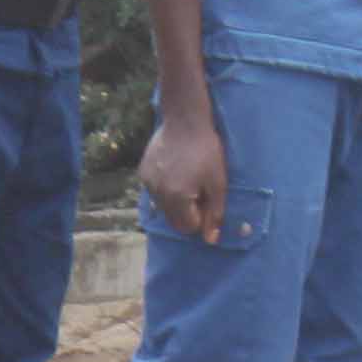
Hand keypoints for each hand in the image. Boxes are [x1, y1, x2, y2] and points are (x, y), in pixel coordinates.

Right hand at [137, 112, 229, 243]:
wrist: (185, 120)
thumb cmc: (206, 151)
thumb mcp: (218, 183)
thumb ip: (215, 213)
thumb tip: (211, 240)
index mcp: (177, 198)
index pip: (188, 227)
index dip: (202, 217)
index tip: (208, 198)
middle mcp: (158, 194)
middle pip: (173, 221)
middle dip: (188, 213)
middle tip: (199, 191)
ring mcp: (148, 183)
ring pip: (163, 207)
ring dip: (175, 202)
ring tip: (187, 179)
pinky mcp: (143, 172)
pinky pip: (155, 192)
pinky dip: (165, 189)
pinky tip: (174, 170)